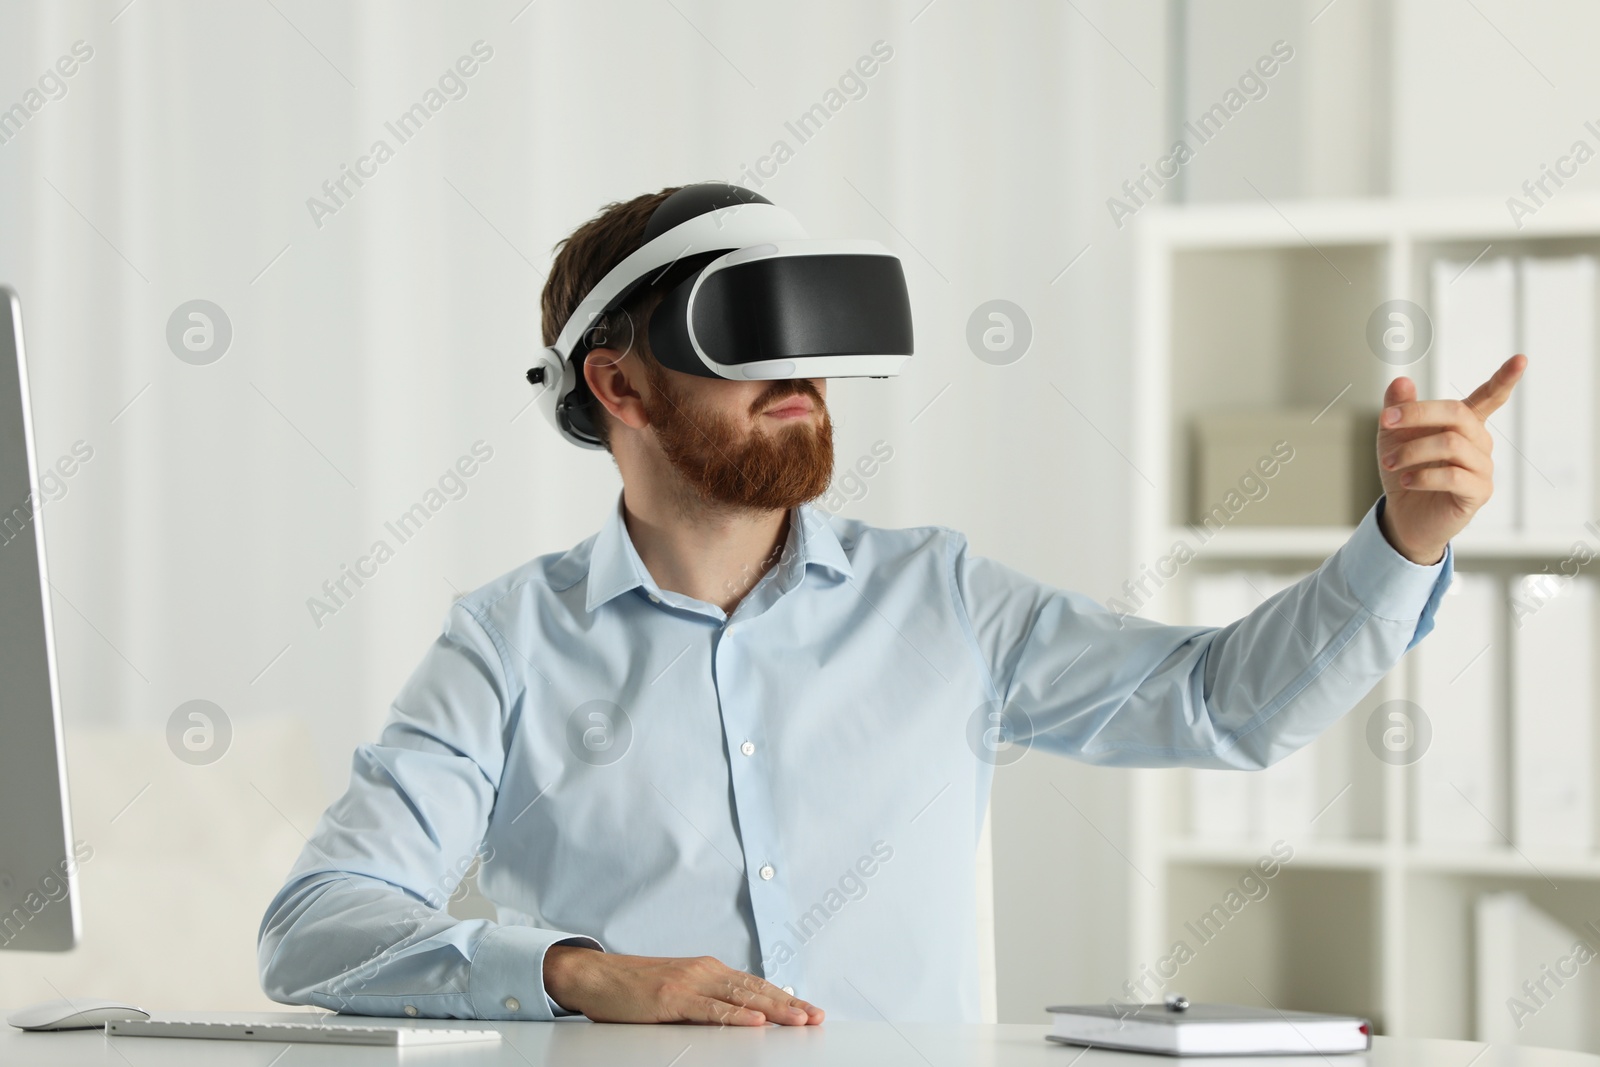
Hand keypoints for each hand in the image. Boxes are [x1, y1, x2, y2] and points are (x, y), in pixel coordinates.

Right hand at [543, 945, 824, 1025]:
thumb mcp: (678, 990)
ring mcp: (689, 983)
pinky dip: (735, 1014)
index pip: (755, 985)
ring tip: (798, 1019)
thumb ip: (706, 999)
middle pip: (756, 989)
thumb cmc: (634, 987)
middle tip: (816, 1017)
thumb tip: (738, 1015)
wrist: (595, 976)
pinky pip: (709, 1008)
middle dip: (789, 1005)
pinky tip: (754, 1020)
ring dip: (773, 1009)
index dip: (785, 998)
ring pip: (740, 997)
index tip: (809, 1010)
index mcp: (708, 971)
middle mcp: (704, 972)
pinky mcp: (671, 998)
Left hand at [1375, 354, 1527, 563]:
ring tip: (1390, 462)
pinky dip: (1424, 476)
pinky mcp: (1478, 492)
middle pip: (1457, 414)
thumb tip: (1401, 381)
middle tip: (1386, 422)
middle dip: (1418, 414)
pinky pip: (1453, 475)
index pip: (1489, 398)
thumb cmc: (1405, 471)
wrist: (1403, 516)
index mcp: (1464, 425)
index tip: (1521, 359)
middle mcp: (1479, 443)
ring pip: (1452, 444)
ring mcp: (1482, 467)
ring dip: (1413, 450)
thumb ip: (1398, 408)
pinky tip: (1407, 481)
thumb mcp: (1393, 436)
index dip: (1504, 379)